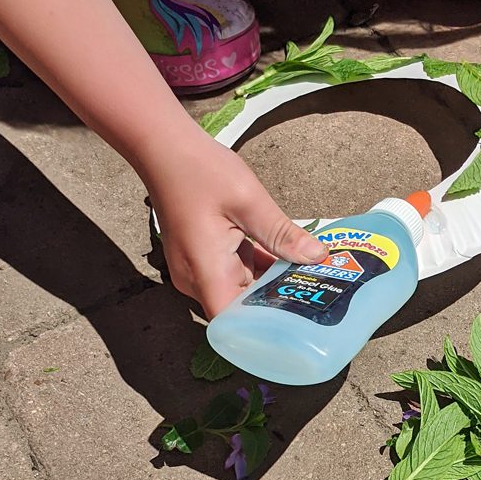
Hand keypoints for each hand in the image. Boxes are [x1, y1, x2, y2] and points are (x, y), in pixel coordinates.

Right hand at [147, 126, 325, 316]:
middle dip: (274, 306)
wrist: (162, 147)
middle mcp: (195, 279)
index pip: (233, 324)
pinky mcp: (199, 257)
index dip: (262, 332)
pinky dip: (254, 269)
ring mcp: (195, 270)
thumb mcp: (249, 200)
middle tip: (314, 300)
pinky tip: (284, 261)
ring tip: (306, 280)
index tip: (295, 328)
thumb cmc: (198, 169)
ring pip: (237, 290)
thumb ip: (282, 235)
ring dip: (267, 285)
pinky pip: (230, 273)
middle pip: (238, 310)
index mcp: (205, 271)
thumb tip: (317, 257)